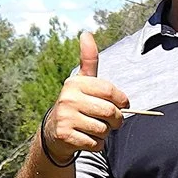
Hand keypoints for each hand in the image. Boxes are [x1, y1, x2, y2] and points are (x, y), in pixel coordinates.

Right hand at [38, 33, 131, 163]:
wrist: (54, 131)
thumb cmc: (77, 103)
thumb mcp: (82, 82)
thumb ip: (88, 60)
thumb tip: (86, 34)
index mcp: (75, 83)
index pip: (110, 91)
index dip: (122, 100)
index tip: (123, 105)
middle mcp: (68, 98)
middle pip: (109, 111)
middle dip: (116, 120)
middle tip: (113, 121)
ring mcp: (65, 117)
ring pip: (103, 129)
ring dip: (105, 133)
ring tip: (95, 128)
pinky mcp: (66, 135)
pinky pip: (95, 143)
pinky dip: (97, 144)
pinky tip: (86, 138)